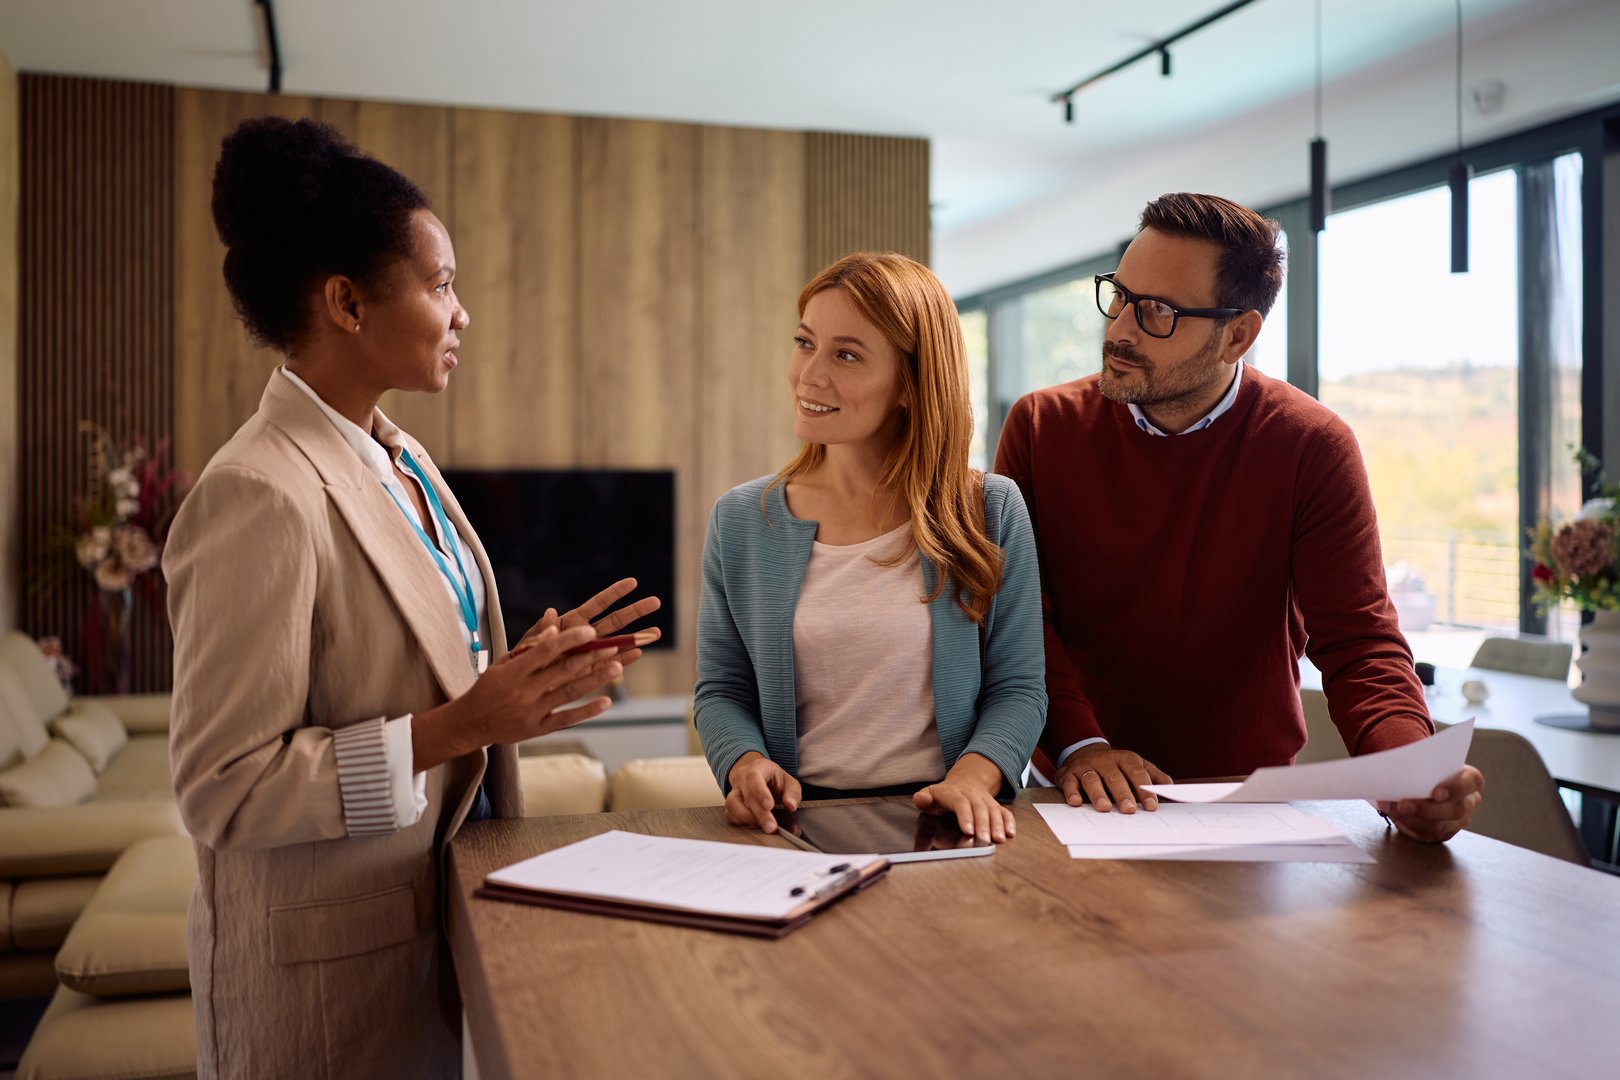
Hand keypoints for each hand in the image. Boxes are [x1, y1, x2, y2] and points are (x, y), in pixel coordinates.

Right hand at [413, 625, 623, 769]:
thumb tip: (553, 617)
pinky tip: (606, 701)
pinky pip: (567, 719)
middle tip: (612, 644)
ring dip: (595, 679)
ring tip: (617, 666)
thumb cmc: (489, 686)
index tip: (589, 630)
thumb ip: (530, 643)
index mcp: (513, 671)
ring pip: (569, 693)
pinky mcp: (538, 729)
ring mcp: (532, 711)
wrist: (471, 722)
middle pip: (562, 671)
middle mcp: (524, 691)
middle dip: (589, 657)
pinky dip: (587, 711)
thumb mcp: (503, 662)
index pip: (545, 651)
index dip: (568, 639)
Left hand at [515, 578, 661, 666]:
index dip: (614, 593)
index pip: (597, 604)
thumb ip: (542, 630)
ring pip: (618, 642)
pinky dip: (623, 660)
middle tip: (655, 602)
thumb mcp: (530, 643)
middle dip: (635, 611)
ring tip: (657, 632)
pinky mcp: (590, 671)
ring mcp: (590, 653)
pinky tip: (638, 654)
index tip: (633, 582)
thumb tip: (550, 613)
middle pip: (614, 620)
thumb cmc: (523, 658)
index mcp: (571, 622)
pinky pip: (610, 664)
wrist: (519, 683)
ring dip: (637, 637)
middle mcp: (585, 635)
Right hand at [724, 752, 800, 833]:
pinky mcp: (731, 804)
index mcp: (758, 767)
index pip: (754, 777)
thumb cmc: (774, 780)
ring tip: (762, 826)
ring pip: (732, 804)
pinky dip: (741, 822)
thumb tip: (791, 806)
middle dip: (759, 814)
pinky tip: (754, 825)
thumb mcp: (789, 782)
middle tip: (771, 827)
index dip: (760, 792)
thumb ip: (793, 793)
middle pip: (746, 795)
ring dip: (747, 818)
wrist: (759, 778)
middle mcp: (742, 778)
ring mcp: (734, 790)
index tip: (769, 806)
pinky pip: (730, 814)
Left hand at [913, 753, 1014, 842]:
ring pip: (993, 810)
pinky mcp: (994, 805)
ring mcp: (984, 799)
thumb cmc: (944, 795)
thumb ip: (922, 799)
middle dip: (983, 824)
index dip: (965, 816)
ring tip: (998, 839)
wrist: (965, 781)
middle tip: (984, 840)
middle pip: (979, 808)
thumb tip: (920, 799)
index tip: (968, 831)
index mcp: (953, 792)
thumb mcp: (930, 794)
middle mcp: (971, 794)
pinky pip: (1004, 811)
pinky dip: (1009, 821)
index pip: (960, 802)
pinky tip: (1010, 833)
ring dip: (997, 825)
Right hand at [1056, 743, 1171, 812]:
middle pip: (1114, 776)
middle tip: (1129, 809)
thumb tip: (1170, 788)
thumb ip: (1153, 776)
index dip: (1144, 789)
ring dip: (1098, 794)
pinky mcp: (1068, 774)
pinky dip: (1072, 792)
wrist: (1084, 752)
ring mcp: (1086, 766)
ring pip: (1092, 779)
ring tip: (1105, 808)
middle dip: (1122, 793)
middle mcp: (1105, 761)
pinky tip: (1076, 802)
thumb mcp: (1136, 765)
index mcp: (1125, 759)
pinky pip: (1070, 782)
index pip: (1137, 772)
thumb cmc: (1115, 766)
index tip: (1151, 805)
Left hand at [1376, 765, 1483, 842]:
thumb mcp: (1423, 764)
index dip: (1456, 788)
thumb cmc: (1424, 771)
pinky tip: (1398, 818)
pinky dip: (1411, 826)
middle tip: (1403, 805)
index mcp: (1468, 779)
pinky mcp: (1446, 833)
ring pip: (1442, 825)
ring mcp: (1459, 819)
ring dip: (1415, 819)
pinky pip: (1431, 834)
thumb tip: (1394, 772)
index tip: (1436, 793)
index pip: (1472, 781)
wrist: (1418, 787)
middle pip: (1456, 809)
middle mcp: (1468, 801)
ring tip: (1395, 811)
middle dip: (1426, 809)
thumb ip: (1416, 764)